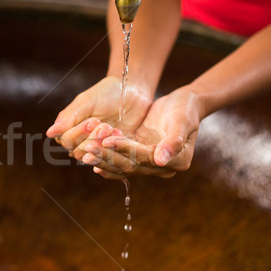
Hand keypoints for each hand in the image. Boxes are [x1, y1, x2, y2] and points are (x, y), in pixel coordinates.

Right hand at [46, 76, 151, 158]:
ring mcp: (96, 148)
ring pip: (93, 157)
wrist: (131, 92)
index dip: (79, 133)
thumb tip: (49, 133)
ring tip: (113, 129)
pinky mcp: (112, 152)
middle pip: (78, 151)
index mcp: (69, 129)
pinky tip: (121, 134)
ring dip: (103, 145)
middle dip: (93, 138)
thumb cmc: (106, 94)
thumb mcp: (86, 102)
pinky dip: (115, 148)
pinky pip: (109, 159)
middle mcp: (79, 142)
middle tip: (106, 125)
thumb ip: (68, 117)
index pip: (66, 140)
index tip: (94, 120)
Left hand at [80, 87, 201, 178]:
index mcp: (177, 162)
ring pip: (123, 165)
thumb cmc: (186, 109)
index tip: (106, 141)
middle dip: (108, 157)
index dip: (125, 150)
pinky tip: (91, 159)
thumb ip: (174, 141)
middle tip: (88, 149)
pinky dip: (106, 161)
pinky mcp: (140, 156)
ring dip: (103, 160)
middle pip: (131, 165)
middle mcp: (163, 167)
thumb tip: (161, 160)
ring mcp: (150, 163)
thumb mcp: (182, 121)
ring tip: (85, 153)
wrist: (184, 104)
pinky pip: (121, 161)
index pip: (145, 158)